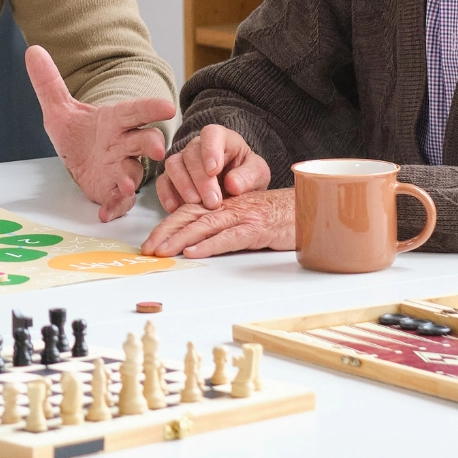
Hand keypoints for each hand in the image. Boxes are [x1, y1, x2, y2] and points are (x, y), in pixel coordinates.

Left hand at [24, 46, 176, 221]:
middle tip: (156, 148)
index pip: (135, 111)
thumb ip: (48, 82)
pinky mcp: (113, 190)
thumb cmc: (79, 132)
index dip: (151, 109)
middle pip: (145, 141)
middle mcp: (123, 143)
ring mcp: (121, 168)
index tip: (167, 107)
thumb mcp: (59, 108)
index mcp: (115, 120)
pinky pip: (119, 200)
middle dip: (152, 144)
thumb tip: (33, 51)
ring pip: (134, 172)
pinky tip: (104, 213)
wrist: (79, 158)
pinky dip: (113, 206)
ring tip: (125, 182)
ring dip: (130, 178)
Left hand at [140, 188, 295, 257]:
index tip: (149, 243)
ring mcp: (243, 217)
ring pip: (205, 226)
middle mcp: (228, 207)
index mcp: (222, 205)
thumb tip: (194, 244)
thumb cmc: (275, 216)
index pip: (187, 213)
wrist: (309, 209)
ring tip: (162, 252)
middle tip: (147, 250)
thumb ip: (221, 227)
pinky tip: (195, 252)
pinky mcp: (257, 229)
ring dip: (180, 240)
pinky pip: (230, 237)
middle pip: (189, 218)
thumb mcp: (243, 219)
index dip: (166, 227)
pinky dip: (210, 245)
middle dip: (165, 233)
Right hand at [155, 124, 270, 212]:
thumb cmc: (246, 176)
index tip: (214, 170)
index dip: (210, 150)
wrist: (236, 190)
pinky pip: (163, 182)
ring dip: (183, 186)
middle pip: (191, 154)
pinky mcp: (171, 178)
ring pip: (173, 165)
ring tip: (196, 204)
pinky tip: (176, 208)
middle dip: (201, 180)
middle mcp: (197, 146)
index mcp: (222, 139)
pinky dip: (167, 195)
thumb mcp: (258, 175)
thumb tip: (232, 184)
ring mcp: (182, 161)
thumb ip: (248, 176)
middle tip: (213, 202)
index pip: (211, 134)